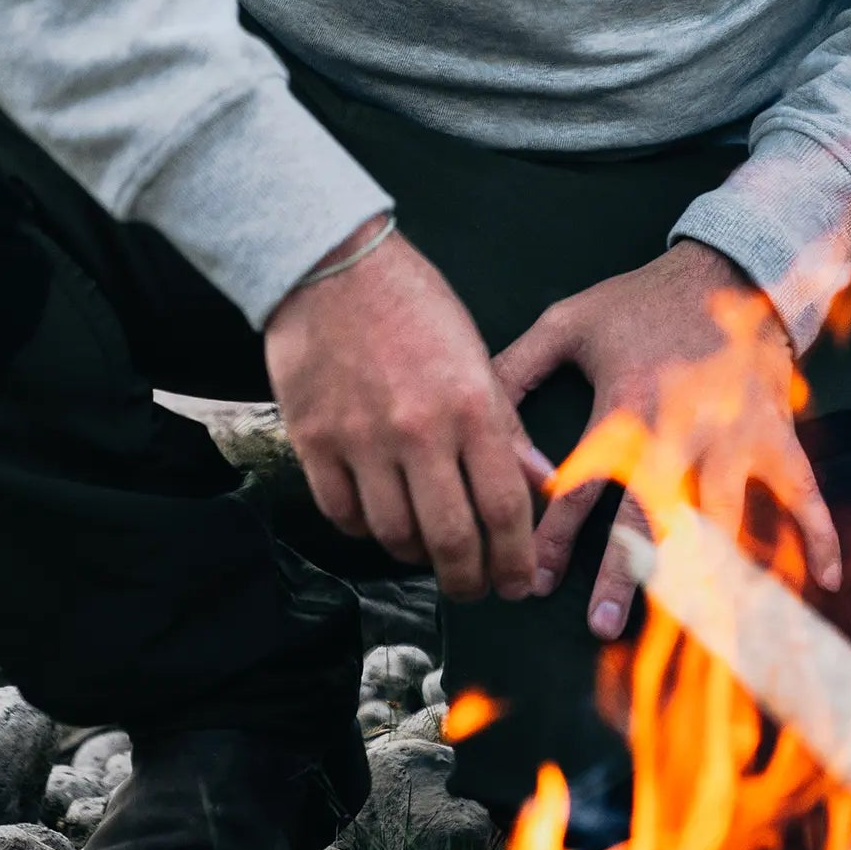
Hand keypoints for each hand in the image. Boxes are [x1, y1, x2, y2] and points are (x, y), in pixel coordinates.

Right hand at [264, 219, 544, 601]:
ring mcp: (361, 439)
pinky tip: (378, 518)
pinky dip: (364, 529)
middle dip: (469, 579)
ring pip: (394, 535)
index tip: (517, 582)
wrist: (332, 262)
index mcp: (470, 404)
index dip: (515, 559)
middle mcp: (418, 430)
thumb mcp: (473, 350)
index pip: (504, 508)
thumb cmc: (411, 300)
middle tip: (475, 587)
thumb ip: (505, 422)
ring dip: (415, 555)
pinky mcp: (314, 441)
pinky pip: (342, 514)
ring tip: (427, 550)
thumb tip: (537, 481)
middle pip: (449, 539)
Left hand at [492, 240, 840, 640]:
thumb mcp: (568, 323)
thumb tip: (470, 412)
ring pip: (721, 519)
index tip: (533, 579)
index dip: (553, 534)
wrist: (726, 270)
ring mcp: (733, 437)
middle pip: (649, 515)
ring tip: (701, 632)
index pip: (580, 482)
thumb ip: (516, 368)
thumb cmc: (640, 303)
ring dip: (710, 576)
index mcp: (623, 405)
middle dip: (626, 572)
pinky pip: (802, 491)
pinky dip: (815, 534)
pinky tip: (818, 582)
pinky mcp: (775, 436)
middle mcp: (679, 430)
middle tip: (603, 626)